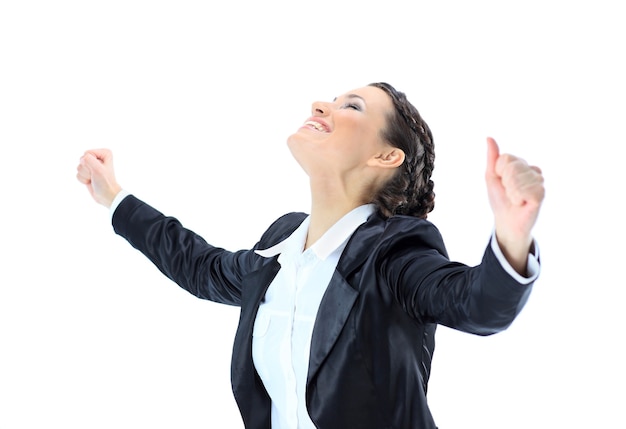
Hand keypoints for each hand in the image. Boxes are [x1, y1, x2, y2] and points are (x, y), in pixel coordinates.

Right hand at [76, 149, 121, 207]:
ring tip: (94, 179)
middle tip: (96, 176)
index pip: (87, 153)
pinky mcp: (87, 172)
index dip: (90, 163)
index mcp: (104, 153)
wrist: (106, 195)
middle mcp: (98, 157)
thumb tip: (81, 158)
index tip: (98, 170)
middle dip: (87, 170)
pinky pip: (78, 174)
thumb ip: (89, 160)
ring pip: (79, 167)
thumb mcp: (98, 169)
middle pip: (82, 160)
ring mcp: (92, 165)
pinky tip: (90, 182)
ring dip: (85, 175)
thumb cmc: (106, 183)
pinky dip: (83, 179)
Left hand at [485, 137, 544, 273]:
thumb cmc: (499, 199)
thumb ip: (492, 158)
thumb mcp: (491, 176)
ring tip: (515, 199)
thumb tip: (489, 138)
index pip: (507, 158)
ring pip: (519, 179)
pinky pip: (527, 190)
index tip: (501, 182)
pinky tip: (522, 203)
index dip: (499, 172)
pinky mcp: (541, 194)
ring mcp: (538, 182)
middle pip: (513, 167)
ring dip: (511, 192)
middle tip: (508, 192)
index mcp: (520, 165)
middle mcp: (531, 171)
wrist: (505, 220)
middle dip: (505, 182)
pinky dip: (519, 198)